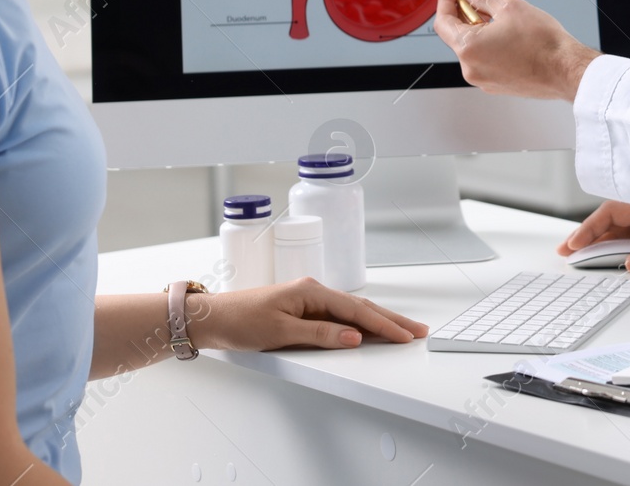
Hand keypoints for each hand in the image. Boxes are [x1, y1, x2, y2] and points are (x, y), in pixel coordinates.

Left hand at [193, 277, 429, 350]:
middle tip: (417, 330)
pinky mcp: (303, 310)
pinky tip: (369, 330)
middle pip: (361, 307)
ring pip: (352, 311)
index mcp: (311, 292)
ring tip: (403, 329)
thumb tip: (354, 337)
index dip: (383, 324)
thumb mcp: (280, 332)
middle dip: (391, 319)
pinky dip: (359, 324)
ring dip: (378, 321)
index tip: (405, 335)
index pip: (356, 310)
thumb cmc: (240, 321)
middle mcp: (313, 292)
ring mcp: (309, 300)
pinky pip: (339, 316)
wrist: (212, 318)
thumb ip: (320, 334)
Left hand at [432, 0, 599, 101]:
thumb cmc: (543, 43)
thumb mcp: (510, 7)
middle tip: (478, 1)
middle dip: (465, 16)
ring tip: (500, 20)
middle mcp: (472, 68)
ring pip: (473, 49)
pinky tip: (507, 37)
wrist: (566, 70)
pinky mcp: (497, 86)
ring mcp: (484, 80)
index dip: (445, 3)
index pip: (442, 23)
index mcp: (469, 48)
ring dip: (479, 31)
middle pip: (456, 37)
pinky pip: (485, 62)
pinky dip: (489, 47)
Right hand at [558, 201, 629, 273]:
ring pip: (623, 228)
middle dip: (589, 236)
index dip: (589, 228)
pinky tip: (611, 256)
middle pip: (613, 221)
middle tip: (568, 254)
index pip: (613, 212)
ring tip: (582, 257)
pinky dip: (620, 245)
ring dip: (603, 241)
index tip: (573, 244)